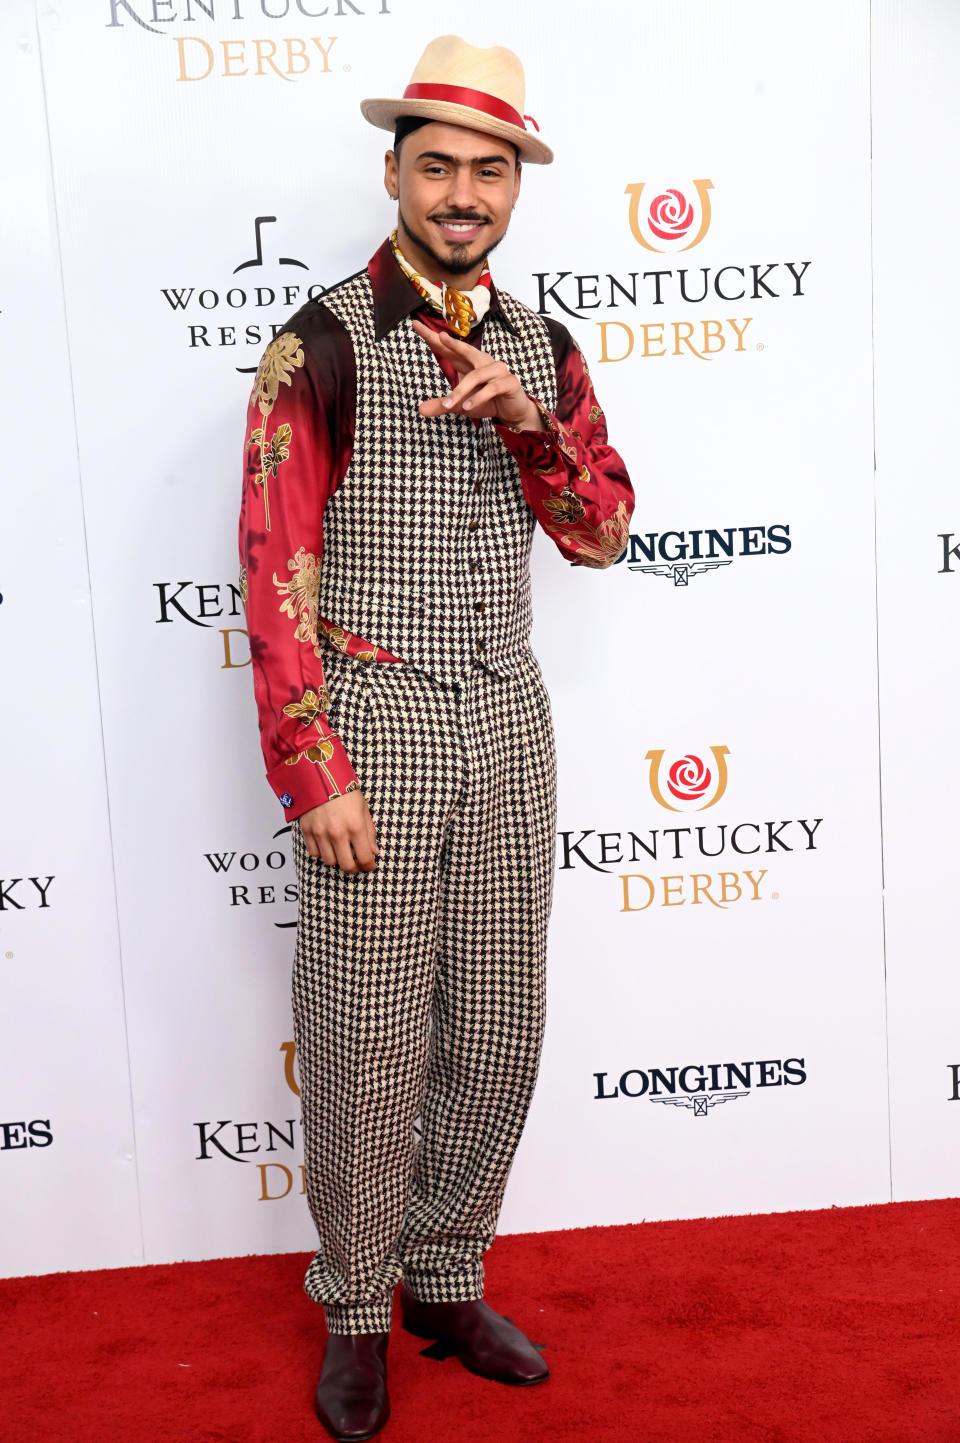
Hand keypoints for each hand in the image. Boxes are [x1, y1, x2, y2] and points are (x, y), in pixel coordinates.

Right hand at [299, 790, 378, 872]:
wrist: (319, 775)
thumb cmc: (344, 789)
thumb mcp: (363, 808)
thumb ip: (369, 831)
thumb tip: (374, 851)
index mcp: (356, 826)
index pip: (365, 858)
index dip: (369, 866)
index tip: (370, 865)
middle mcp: (338, 833)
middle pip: (346, 866)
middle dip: (354, 868)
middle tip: (356, 864)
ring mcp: (320, 833)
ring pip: (329, 861)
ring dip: (337, 859)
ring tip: (341, 851)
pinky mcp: (307, 830)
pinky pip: (314, 852)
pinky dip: (321, 852)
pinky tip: (327, 844)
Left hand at [412, 317, 544, 430]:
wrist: (512, 412)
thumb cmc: (486, 402)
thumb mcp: (461, 405)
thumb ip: (443, 405)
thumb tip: (421, 410)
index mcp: (469, 363)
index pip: (448, 348)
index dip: (433, 337)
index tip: (415, 325)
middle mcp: (483, 362)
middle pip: (466, 349)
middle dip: (452, 342)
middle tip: (439, 336)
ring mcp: (498, 370)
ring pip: (477, 375)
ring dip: (462, 390)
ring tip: (450, 404)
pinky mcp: (509, 382)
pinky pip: (492, 388)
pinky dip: (479, 397)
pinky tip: (468, 406)